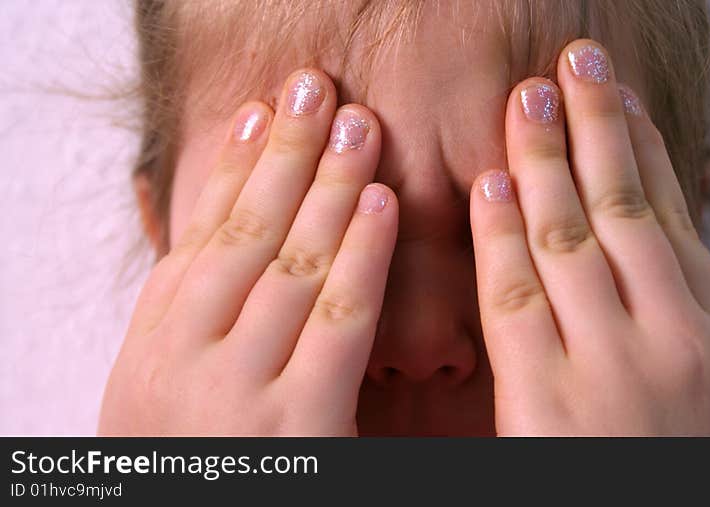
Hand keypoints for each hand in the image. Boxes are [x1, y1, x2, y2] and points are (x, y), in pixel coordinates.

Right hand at [99, 69, 396, 434]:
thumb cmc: (197, 471)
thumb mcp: (167, 400)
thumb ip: (195, 326)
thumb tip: (222, 251)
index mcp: (150, 350)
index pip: (200, 235)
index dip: (234, 167)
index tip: (263, 112)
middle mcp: (181, 359)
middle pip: (241, 232)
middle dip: (283, 152)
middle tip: (315, 87)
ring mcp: (233, 391)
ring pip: (286, 260)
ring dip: (323, 182)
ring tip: (354, 121)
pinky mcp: (295, 427)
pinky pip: (333, 320)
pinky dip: (356, 253)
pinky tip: (377, 200)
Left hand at [470, 40, 709, 434]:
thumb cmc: (686, 481)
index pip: (676, 221)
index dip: (646, 154)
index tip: (620, 101)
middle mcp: (668, 338)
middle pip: (625, 211)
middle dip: (597, 129)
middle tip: (574, 64)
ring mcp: (609, 366)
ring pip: (573, 240)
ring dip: (549, 162)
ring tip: (529, 100)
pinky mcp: (545, 403)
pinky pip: (518, 301)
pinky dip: (503, 237)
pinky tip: (493, 184)